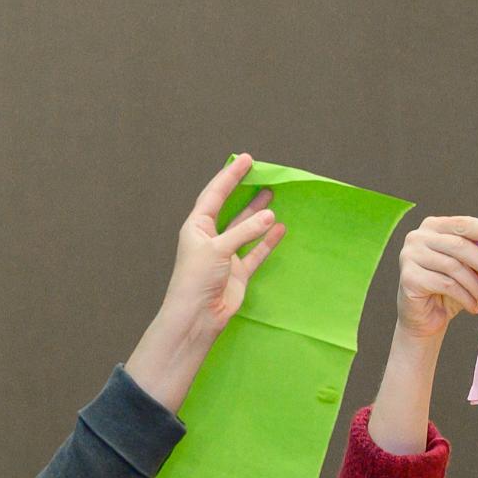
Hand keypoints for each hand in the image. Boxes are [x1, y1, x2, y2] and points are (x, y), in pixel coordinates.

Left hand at [123, 155, 282, 410]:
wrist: (197, 317)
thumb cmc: (197, 278)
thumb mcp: (218, 249)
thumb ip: (244, 231)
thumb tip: (270, 216)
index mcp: (197, 227)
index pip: (215, 195)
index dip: (229, 176)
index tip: (246, 160)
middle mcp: (211, 238)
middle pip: (230, 208)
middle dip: (244, 191)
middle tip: (262, 174)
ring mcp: (226, 255)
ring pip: (245, 228)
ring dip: (258, 214)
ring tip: (273, 195)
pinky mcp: (239, 271)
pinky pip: (257, 251)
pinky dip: (268, 240)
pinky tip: (281, 228)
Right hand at [393, 215, 477, 341]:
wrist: (425, 318)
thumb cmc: (449, 289)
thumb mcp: (467, 266)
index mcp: (433, 226)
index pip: (463, 224)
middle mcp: (417, 237)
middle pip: (459, 245)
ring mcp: (409, 256)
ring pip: (453, 267)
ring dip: (476, 286)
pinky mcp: (408, 277)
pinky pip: (445, 284)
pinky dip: (465, 297)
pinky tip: (474, 307)